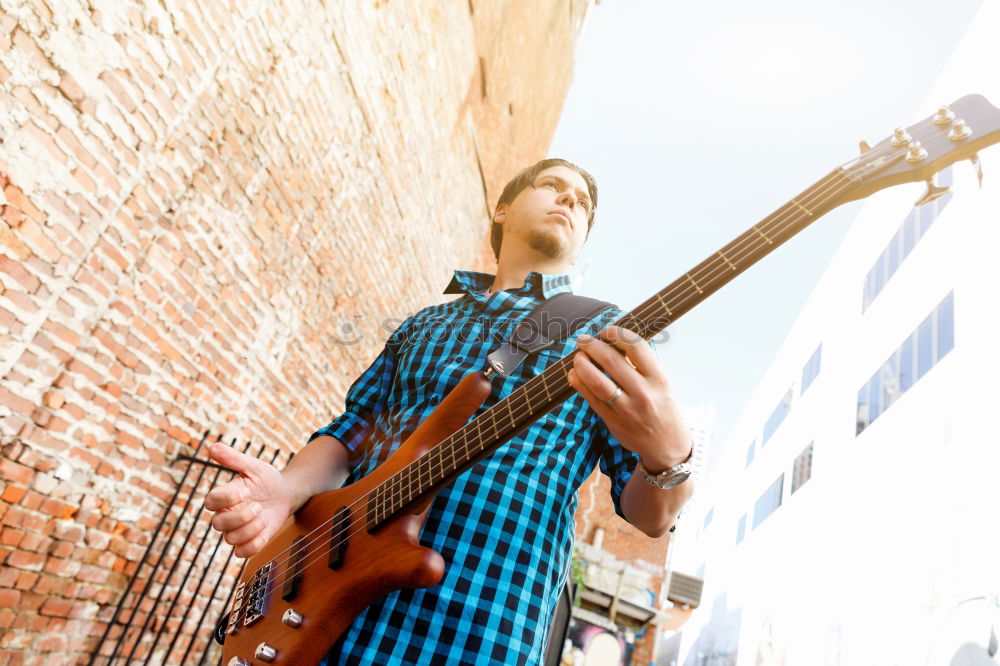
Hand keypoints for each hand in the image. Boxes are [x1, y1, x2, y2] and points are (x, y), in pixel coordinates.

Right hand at [204, 442, 294, 557]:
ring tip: (264, 516)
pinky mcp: (248, 542)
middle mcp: (225, 515)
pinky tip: (265, 529)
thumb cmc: (266, 479)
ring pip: (231, 539)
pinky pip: (243, 553)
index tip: (247, 489)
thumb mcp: (253, 466)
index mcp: (223, 496)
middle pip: (218, 524)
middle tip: (259, 506)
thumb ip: (233, 458)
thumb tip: (212, 447)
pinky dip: (255, 543)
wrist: (284, 494)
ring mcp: (236, 530)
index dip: (227, 498)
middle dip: (242, 516)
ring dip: (252, 529)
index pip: (210, 502)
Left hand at [566, 325, 689, 469]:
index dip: (617, 334)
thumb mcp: (662, 385)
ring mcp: (627, 409)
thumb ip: (641, 367)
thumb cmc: (664, 410)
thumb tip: (613, 344)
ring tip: (577, 356)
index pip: (636, 347)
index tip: (607, 331)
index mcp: (659, 379)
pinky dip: (579, 383)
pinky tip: (574, 375)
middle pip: (612, 361)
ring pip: (597, 380)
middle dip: (592, 345)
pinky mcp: (613, 422)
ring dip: (582, 364)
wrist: (668, 446)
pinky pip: (591, 399)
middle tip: (583, 340)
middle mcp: (643, 393)